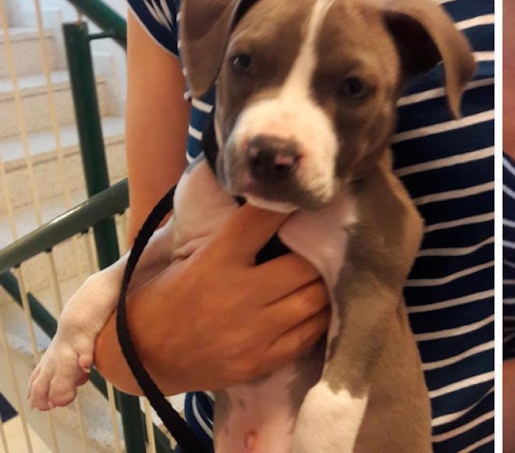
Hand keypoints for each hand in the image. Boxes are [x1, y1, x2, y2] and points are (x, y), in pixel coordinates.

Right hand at [95, 205, 328, 393]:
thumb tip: (269, 207)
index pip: (260, 222)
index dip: (286, 207)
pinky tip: (318, 309)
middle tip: (324, 247)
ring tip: (328, 277)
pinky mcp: (261, 361)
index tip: (303, 199)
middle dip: (318, 254)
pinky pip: (309, 335)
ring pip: (314, 301)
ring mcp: (253, 333)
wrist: (141, 360)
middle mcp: (238, 295)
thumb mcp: (185, 258)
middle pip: (304, 266)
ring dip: (324, 286)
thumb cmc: (164, 300)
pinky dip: (319, 318)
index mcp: (215, 261)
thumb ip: (227, 237)